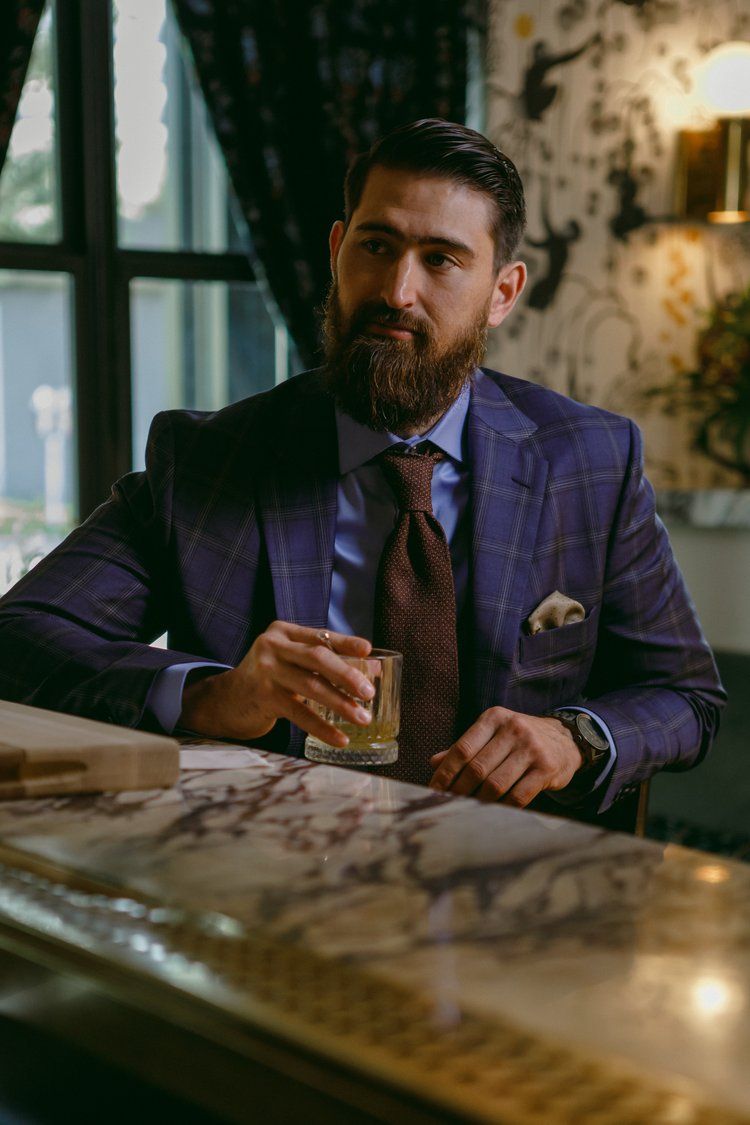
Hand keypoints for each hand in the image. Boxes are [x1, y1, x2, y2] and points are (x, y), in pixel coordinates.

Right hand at [179, 622, 373, 743]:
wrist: (225, 700)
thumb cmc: (268, 678)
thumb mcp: (292, 662)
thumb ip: (326, 662)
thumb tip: (373, 669)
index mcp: (283, 632)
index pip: (320, 636)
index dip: (346, 643)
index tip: (368, 651)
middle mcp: (272, 646)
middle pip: (318, 658)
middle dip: (347, 675)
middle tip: (368, 692)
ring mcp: (266, 671)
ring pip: (311, 686)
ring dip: (341, 704)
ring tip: (362, 718)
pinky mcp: (263, 696)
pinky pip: (300, 713)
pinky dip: (322, 727)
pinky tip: (340, 738)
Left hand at [428, 708, 582, 806]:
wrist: (565, 740)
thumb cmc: (520, 739)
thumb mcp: (493, 734)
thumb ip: (466, 747)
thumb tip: (434, 763)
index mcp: (494, 718)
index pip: (462, 749)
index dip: (446, 773)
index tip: (434, 790)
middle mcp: (513, 729)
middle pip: (477, 768)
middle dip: (459, 791)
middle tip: (448, 805)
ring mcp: (532, 748)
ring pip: (496, 784)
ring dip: (479, 801)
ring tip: (468, 810)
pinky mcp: (547, 767)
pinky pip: (518, 796)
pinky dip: (502, 807)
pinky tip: (493, 812)